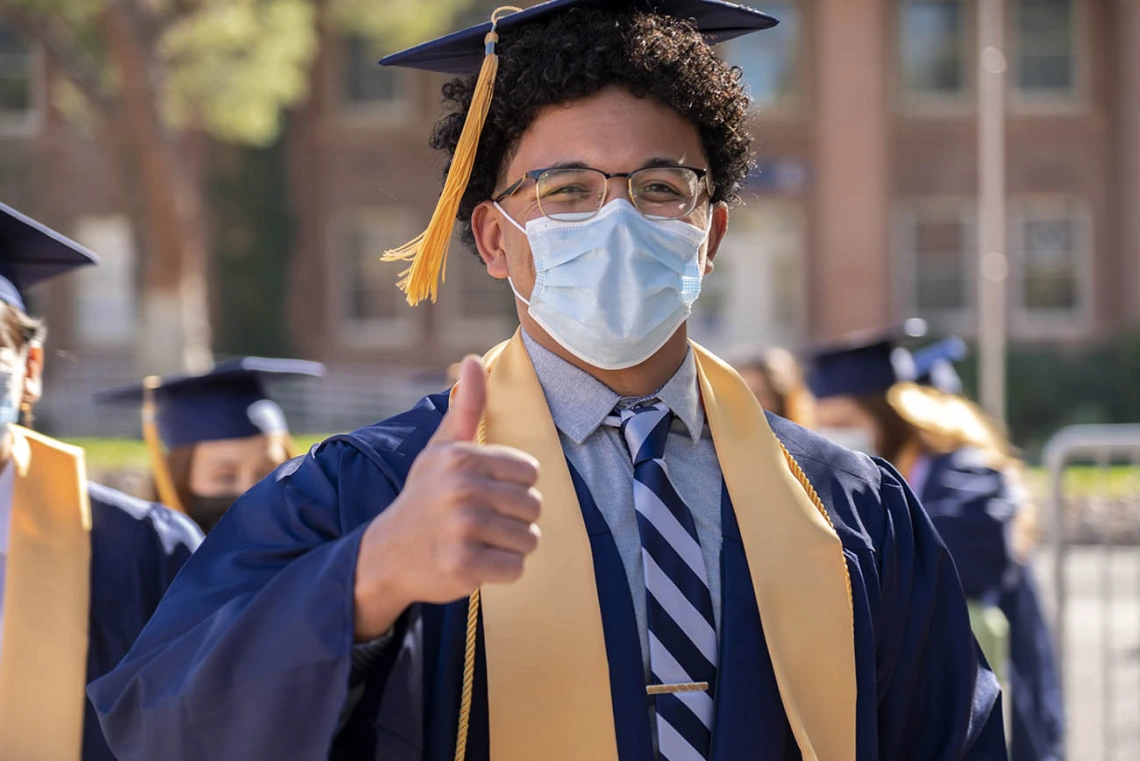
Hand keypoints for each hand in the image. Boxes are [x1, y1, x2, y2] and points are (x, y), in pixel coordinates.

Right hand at [353, 356, 541, 640]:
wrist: (386, 554)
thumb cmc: (425, 496)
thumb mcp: (441, 450)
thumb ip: (467, 408)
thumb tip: (474, 360)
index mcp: (462, 457)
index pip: (530, 472)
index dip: (514, 486)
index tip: (486, 493)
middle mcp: (463, 489)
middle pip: (533, 506)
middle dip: (515, 518)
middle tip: (482, 522)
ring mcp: (463, 529)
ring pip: (529, 539)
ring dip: (510, 545)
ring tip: (480, 541)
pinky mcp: (464, 565)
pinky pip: (516, 568)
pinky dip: (502, 571)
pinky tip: (476, 562)